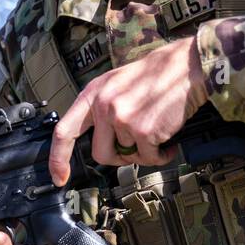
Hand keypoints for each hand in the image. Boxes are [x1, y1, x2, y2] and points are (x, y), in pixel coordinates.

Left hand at [48, 35, 207, 185]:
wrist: (186, 67)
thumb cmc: (155, 75)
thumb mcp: (116, 83)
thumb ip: (101, 109)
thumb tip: (99, 140)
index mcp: (92, 94)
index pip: (64, 132)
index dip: (58, 159)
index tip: (59, 178)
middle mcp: (103, 106)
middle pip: (100, 154)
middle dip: (119, 158)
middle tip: (136, 149)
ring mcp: (122, 118)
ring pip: (128, 157)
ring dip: (146, 152)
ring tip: (158, 133)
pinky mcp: (144, 130)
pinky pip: (149, 158)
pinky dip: (162, 155)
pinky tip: (169, 141)